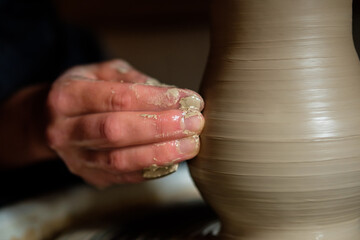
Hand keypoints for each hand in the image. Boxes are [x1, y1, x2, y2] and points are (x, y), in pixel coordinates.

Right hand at [45, 59, 204, 187]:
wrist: (49, 123)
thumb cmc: (82, 92)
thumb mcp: (100, 73)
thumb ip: (133, 80)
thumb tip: (172, 93)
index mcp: (66, 97)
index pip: (116, 98)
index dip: (155, 99)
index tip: (186, 98)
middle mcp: (65, 131)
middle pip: (116, 131)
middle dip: (160, 127)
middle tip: (195, 122)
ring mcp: (76, 158)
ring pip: (120, 160)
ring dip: (161, 153)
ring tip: (192, 144)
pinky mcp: (91, 176)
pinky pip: (125, 176)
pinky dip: (154, 168)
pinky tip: (176, 159)